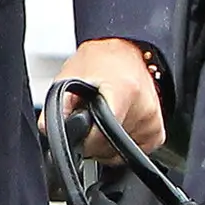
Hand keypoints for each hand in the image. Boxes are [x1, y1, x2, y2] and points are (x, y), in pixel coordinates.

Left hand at [56, 37, 164, 158]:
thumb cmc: (100, 60)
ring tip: (105, 116)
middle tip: (90, 115)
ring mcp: (152, 121)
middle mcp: (143, 108)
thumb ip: (58, 105)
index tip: (78, 130)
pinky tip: (117, 124)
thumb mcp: (70, 76)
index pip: (101, 136)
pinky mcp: (158, 132)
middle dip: (92, 140)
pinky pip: (134, 151)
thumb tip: (47, 129)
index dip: (83, 139)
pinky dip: (121, 145)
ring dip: (106, 143)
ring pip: (119, 154)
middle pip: (109, 148)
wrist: (126, 50)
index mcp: (124, 91)